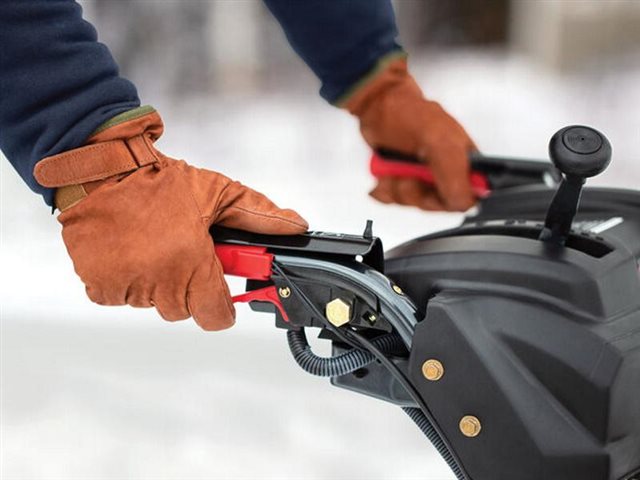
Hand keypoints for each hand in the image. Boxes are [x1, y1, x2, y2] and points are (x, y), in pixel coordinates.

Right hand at [34, 108, 306, 329]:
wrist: (99, 169)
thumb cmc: (157, 181)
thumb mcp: (218, 192)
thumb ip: (260, 215)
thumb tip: (295, 226)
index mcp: (191, 264)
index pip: (216, 317)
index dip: (222, 305)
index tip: (219, 289)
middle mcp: (159, 281)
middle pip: (186, 310)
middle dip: (190, 286)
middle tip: (184, 252)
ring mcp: (127, 286)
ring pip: (154, 303)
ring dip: (158, 282)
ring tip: (155, 244)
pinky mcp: (99, 286)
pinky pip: (123, 296)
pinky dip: (128, 280)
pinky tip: (131, 250)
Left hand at [343, 57, 476, 210]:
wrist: (376, 107)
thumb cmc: (407, 113)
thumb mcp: (438, 142)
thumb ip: (454, 173)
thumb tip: (461, 201)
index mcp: (466, 161)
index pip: (468, 197)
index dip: (447, 199)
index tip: (432, 188)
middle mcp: (447, 170)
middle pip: (437, 204)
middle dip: (416, 192)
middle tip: (408, 175)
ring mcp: (424, 176)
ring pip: (414, 203)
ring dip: (398, 189)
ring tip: (394, 169)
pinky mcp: (404, 179)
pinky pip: (395, 200)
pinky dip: (385, 190)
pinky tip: (384, 175)